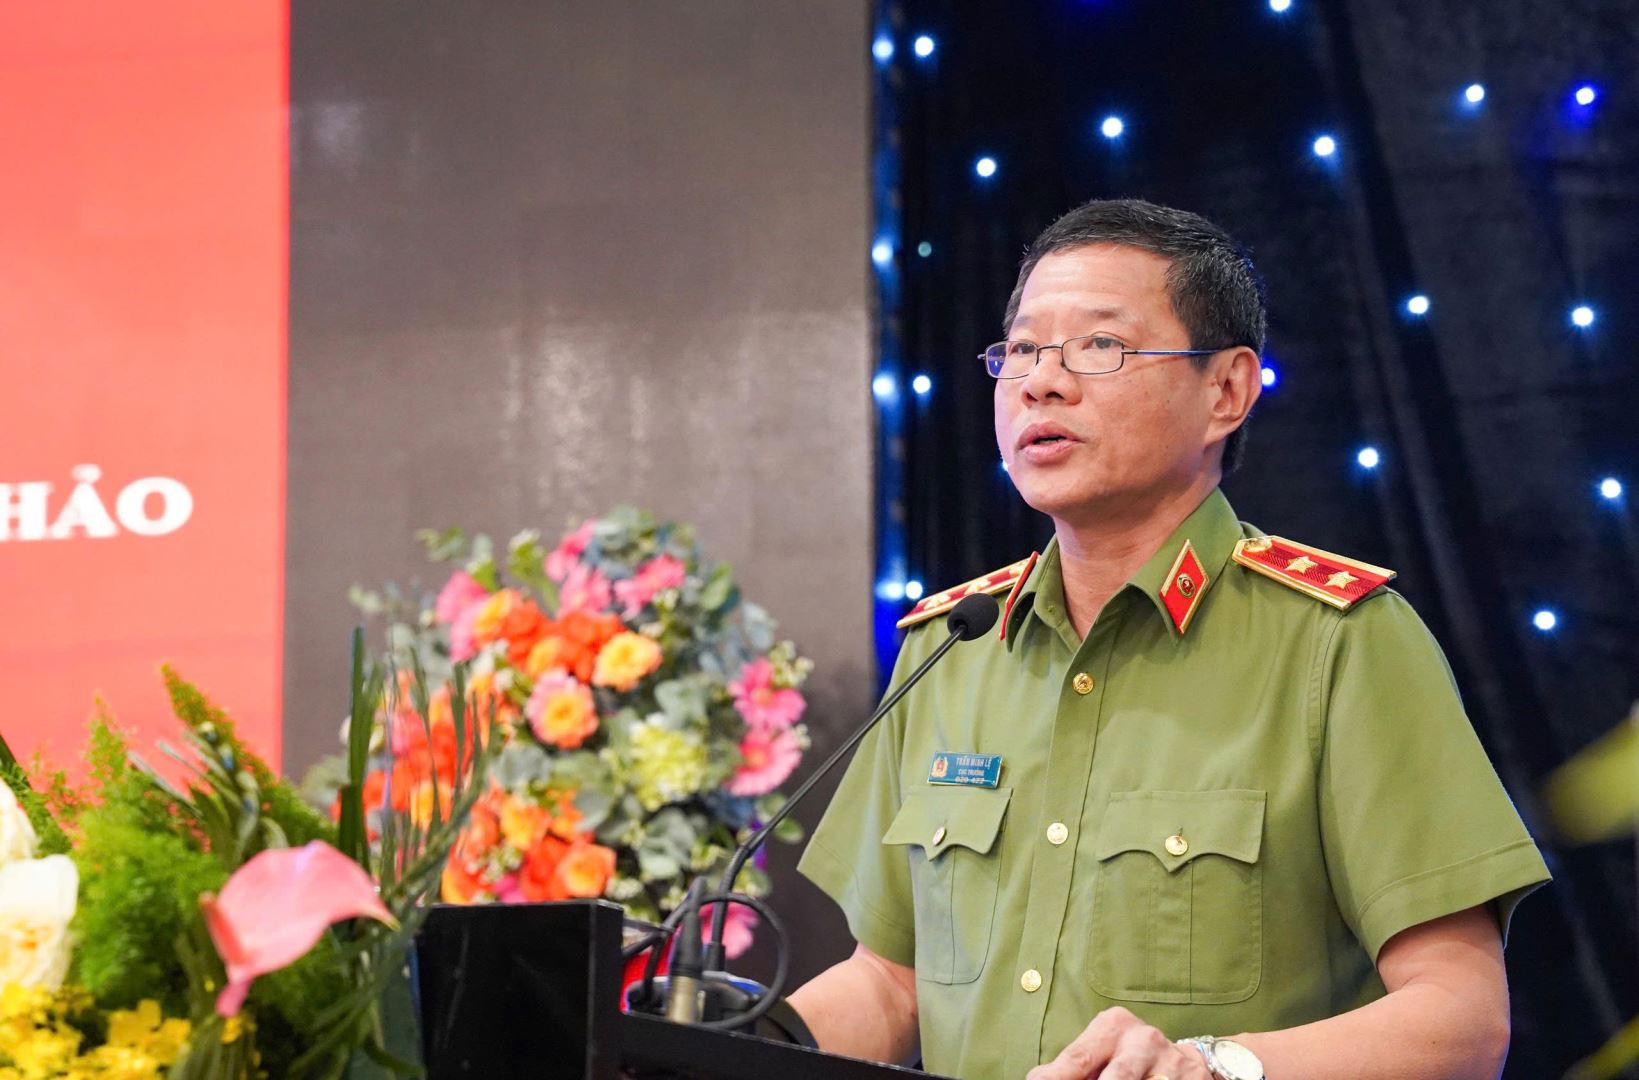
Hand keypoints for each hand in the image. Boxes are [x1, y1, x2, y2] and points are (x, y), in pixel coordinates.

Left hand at [1025, 1007, 1211, 1079]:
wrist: (1185, 1062)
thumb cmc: (1128, 1057)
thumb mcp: (1102, 1052)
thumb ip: (1075, 1067)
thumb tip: (1039, 1078)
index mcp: (1113, 1026)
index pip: (1078, 1058)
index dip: (1056, 1076)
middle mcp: (1142, 1040)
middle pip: (1116, 1077)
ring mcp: (1170, 1063)